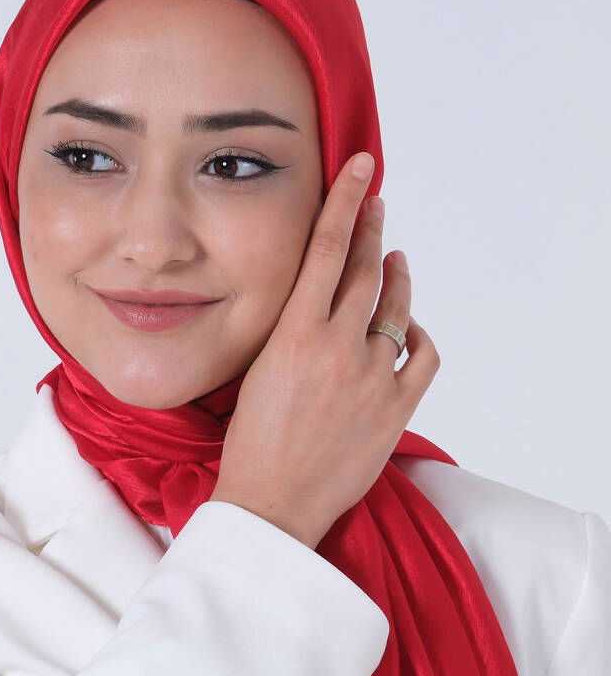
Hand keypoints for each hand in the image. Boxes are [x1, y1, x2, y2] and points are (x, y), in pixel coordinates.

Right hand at [209, 151, 439, 548]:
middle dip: (372, 228)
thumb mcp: (255, 372)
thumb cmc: (252, 447)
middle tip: (376, 201)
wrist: (272, 505)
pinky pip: (423, 356)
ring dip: (396, 278)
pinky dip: (418, 334)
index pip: (326, 251)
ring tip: (393, 260)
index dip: (345, 203)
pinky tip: (408, 327)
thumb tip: (310, 304)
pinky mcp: (397, 410)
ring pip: (397, 309)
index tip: (361, 169)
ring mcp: (373, 378)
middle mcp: (339, 348)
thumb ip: (287, 334)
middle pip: (365, 270)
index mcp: (295, 335)